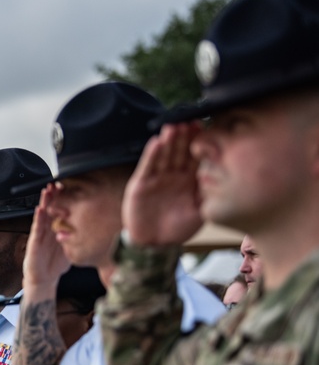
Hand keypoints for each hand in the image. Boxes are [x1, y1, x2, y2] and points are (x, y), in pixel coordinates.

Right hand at [22, 186, 70, 290]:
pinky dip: (38, 219)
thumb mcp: (72, 247)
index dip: (64, 198)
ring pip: (42, 215)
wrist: (44, 279)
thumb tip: (100, 230)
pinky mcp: (34, 242)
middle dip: (54, 195)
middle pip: (51, 208)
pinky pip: (37, 229)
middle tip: (57, 183)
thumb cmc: (56, 263)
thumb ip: (80, 237)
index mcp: (57, 228)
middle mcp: (48, 228)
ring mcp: (40, 234)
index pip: (61, 209)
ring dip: (44, 202)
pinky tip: (40, 210)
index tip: (69, 186)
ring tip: (47, 191)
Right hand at [123, 122, 203, 245]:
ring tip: (173, 127)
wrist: (155, 243)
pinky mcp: (141, 184)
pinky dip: (151, 155)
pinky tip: (156, 142)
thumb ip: (209, 193)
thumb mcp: (200, 211)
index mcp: (189, 179)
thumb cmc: (179, 228)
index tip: (206, 127)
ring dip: (168, 141)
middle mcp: (173, 175)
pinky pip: (147, 167)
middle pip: (179, 151)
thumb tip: (224, 175)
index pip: (195, 156)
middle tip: (190, 121)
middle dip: (184, 136)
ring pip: (163, 156)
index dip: (199, 142)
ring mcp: (156, 178)